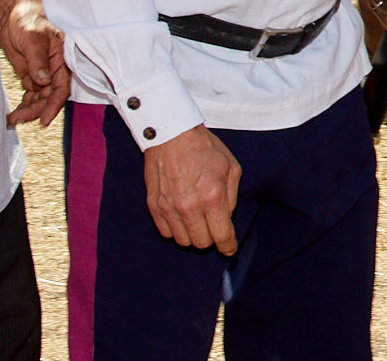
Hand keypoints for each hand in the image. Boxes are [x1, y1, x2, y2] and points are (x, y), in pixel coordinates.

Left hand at [0, 0, 66, 126]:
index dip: (54, 105)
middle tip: (19, 119)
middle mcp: (55, 68)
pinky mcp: (31, 74)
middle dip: (36, 110)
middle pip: (50, 96)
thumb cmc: (29, 20)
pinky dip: (25, 104)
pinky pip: (31, 94)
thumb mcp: (34, 38)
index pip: (62, 87)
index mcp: (62, 59)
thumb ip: (39, 60)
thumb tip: (44, 80)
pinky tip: (15, 111)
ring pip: (40, 98)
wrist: (15, 14)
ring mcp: (43, 72)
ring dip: (29, 110)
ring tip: (13, 119)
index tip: (43, 119)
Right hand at [144, 125, 241, 254]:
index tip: (229, 250)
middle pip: (202, 243)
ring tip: (198, 220)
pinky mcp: (154, 207)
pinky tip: (182, 216)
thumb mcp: (231, 168)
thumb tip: (227, 218)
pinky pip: (166, 233)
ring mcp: (169, 209)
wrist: (172, 135)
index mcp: (213, 196)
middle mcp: (190, 207)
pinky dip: (176, 229)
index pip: (222, 235)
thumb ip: (232, 197)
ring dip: (193, 235)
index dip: (228, 247)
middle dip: (211, 239)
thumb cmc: (205, 149)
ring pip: (183, 241)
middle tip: (214, 228)